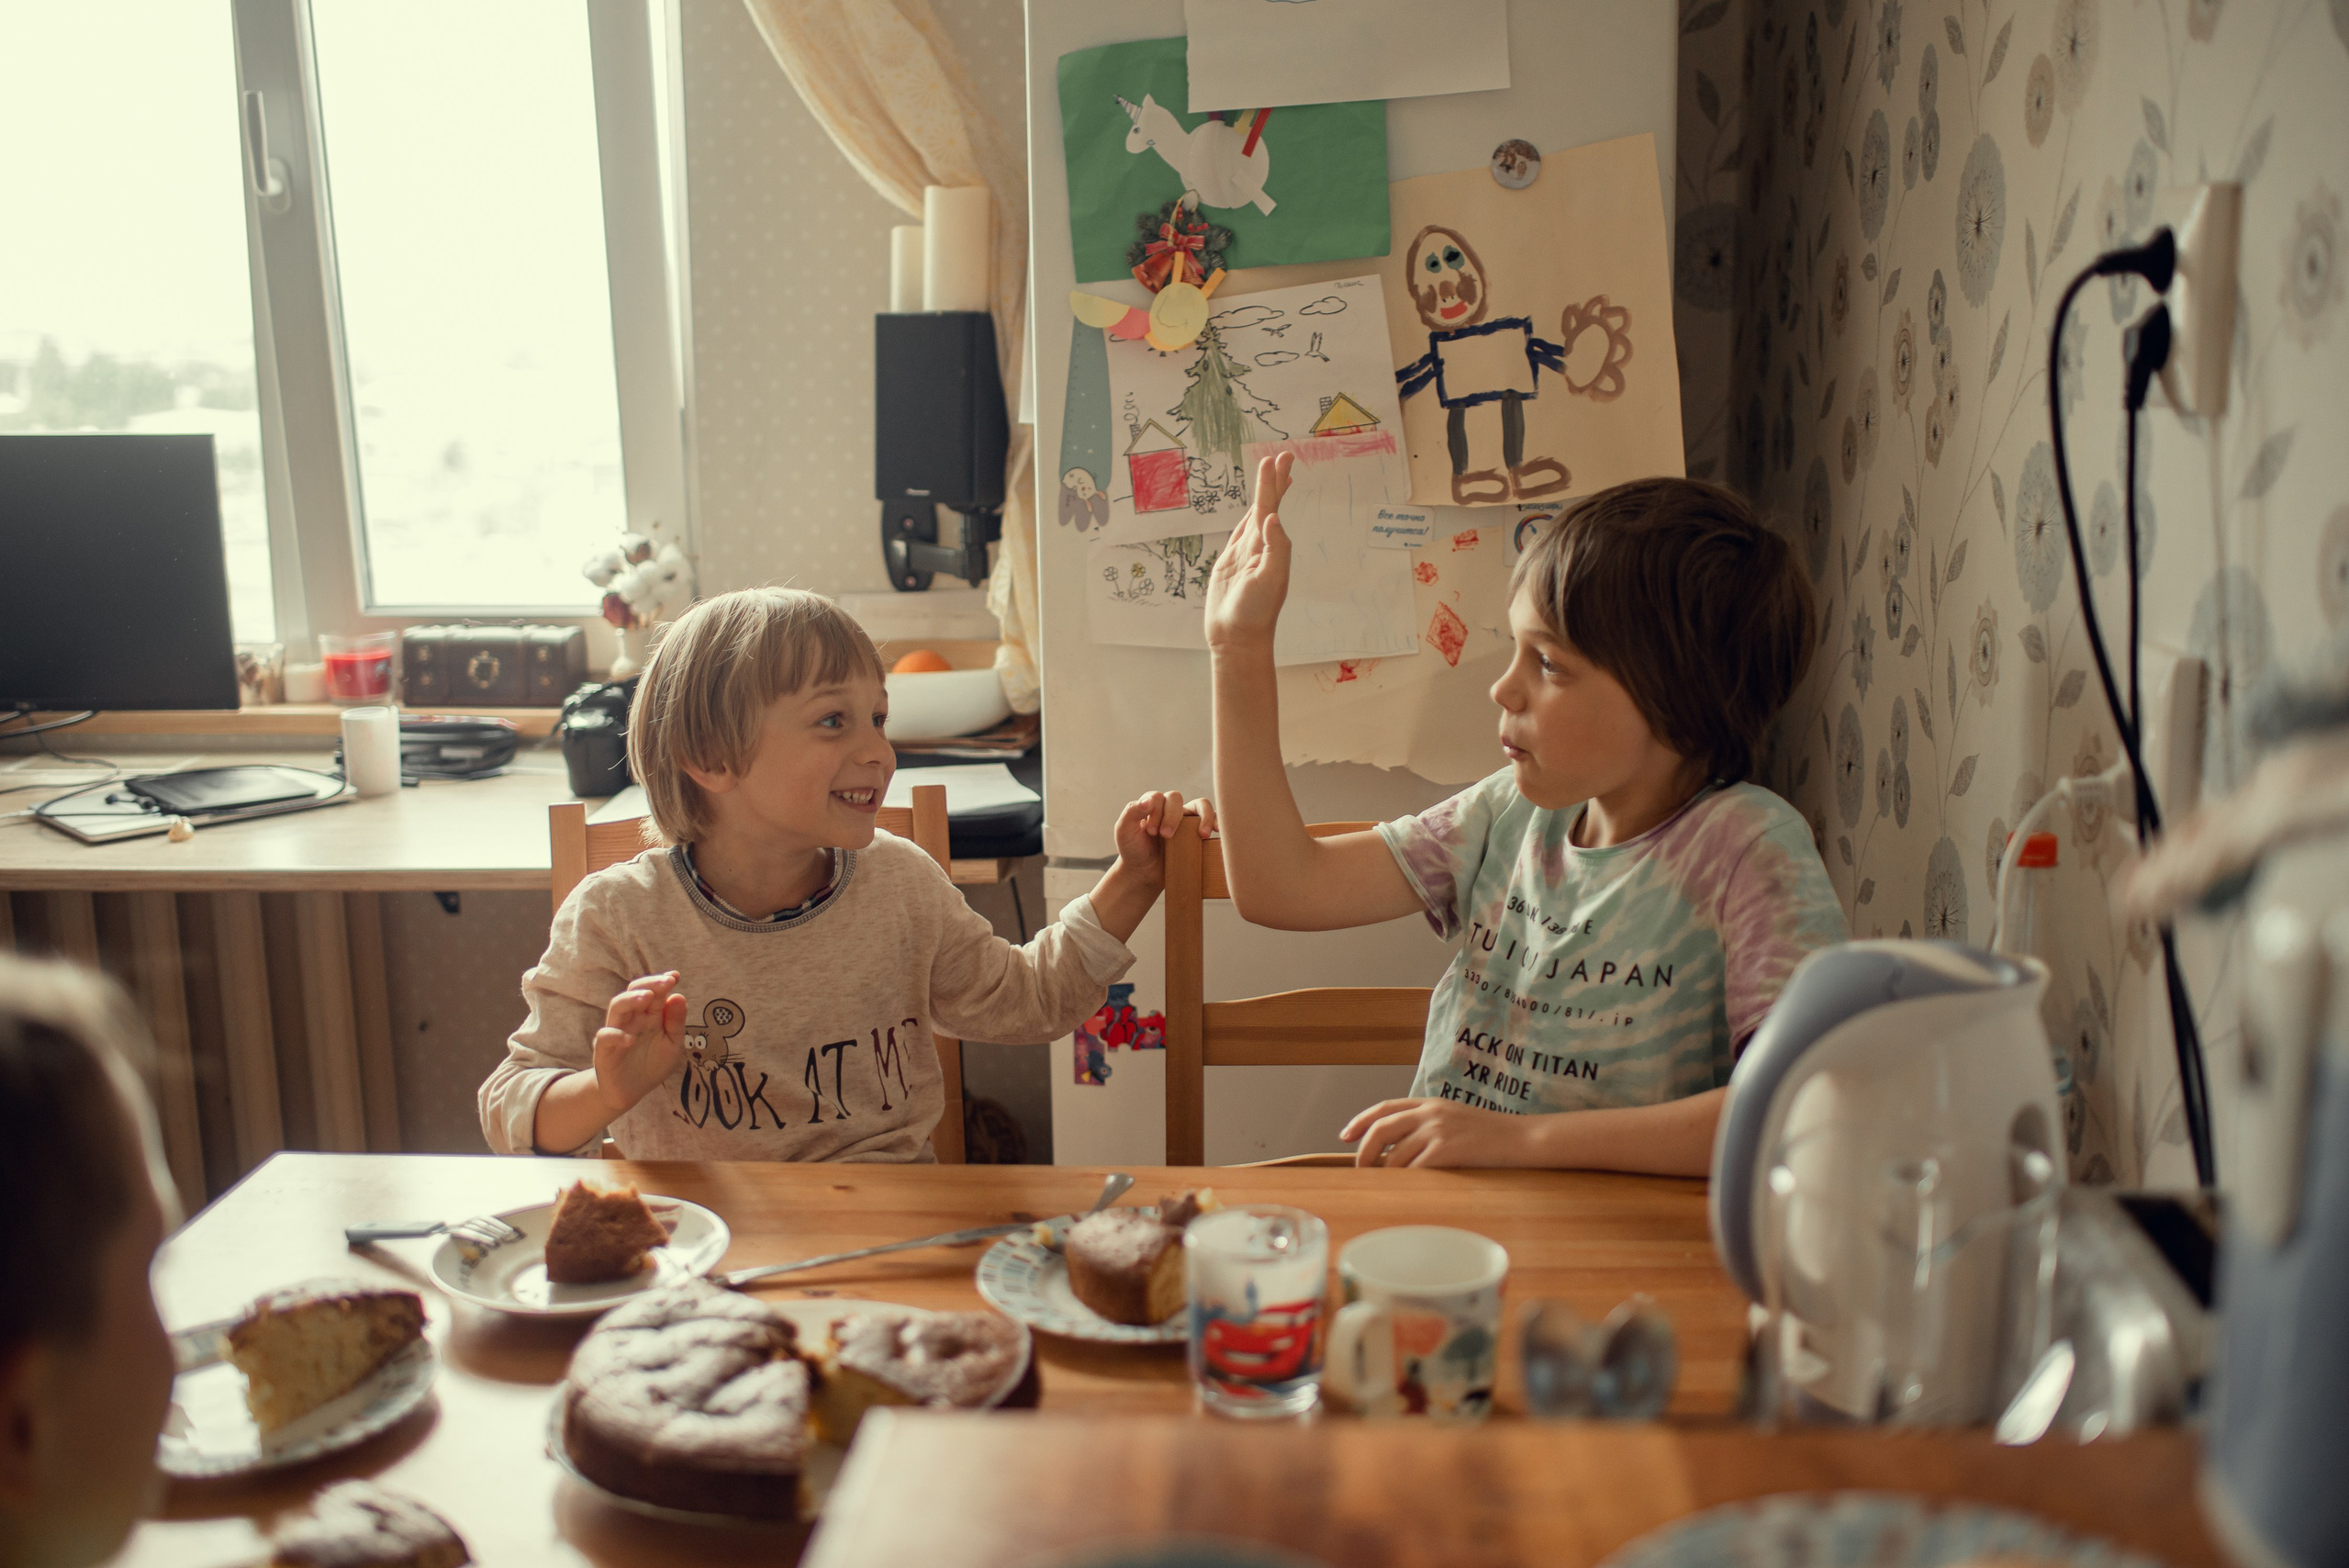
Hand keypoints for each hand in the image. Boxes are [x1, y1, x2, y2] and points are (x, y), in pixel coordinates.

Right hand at [592, 971, 688, 1115]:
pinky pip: (604, 1037)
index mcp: (650, 1015)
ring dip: (631, 1000)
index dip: (662, 982)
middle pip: (634, 992)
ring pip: (617, 1007)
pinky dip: (615, 1035)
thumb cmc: (652, 1065)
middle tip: (666, 982)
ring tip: (647, 998)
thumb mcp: (672, 1045)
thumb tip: (679, 995)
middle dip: (650, 984)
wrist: (630, 1093)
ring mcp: (616, 1031)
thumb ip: (675, 1023)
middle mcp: (632, 1019)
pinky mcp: (604, 1050)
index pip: (654, 992)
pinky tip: (630, 1039)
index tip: (675, 976)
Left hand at [1111, 791, 1217, 892]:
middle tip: (1166, 836)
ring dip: (1202, 816)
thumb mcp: (1123, 831)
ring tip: (1201, 834)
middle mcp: (1169, 809)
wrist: (1143, 873)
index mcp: (1151, 805)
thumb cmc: (1133, 850)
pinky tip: (1216, 831)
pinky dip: (1216, 822)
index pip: (1158, 797)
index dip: (1157, 812)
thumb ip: (1131, 812)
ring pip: (1200, 804)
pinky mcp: (1196, 833)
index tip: (1151, 832)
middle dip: (1172, 816)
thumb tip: (1148, 800)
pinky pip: (1212, 820)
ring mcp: (1185, 820)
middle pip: (1176, 798)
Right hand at [1204, 451, 1293, 651]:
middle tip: (1282, 455)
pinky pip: (1240, 533)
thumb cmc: (1254, 614)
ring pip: (1255, 517)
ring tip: (1270, 476)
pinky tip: (1253, 512)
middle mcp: (1262, 547)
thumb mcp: (1270, 580)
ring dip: (1263, 496)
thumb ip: (1274, 549)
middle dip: (1273, 481)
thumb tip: (1271, 518)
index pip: (1273, 508)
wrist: (1236, 638)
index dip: (1274, 483)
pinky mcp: (1230, 564)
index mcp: (1273, 548)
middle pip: (1266, 506)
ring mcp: (1246, 555)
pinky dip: (1246, 518)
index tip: (1280, 459)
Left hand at [1342, 1097, 1536, 1167]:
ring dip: (1388, 1174)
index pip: (1384, 1108)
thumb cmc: (1491, 1135)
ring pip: (1395, 1155)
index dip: (1361, 1121)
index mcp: (1429, 1103)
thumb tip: (1397, 1146)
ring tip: (1391, 1186)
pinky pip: (1415, 1170)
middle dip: (1365, 1152)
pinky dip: (1408, 1182)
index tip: (1345, 1135)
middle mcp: (1430, 1112)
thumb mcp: (1455, 1118)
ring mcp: (1438, 1130)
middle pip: (1381, 1129)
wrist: (1522, 1139)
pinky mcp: (1446, 1150)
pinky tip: (1411, 1191)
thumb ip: (1428, 1125)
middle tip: (1361, 1170)